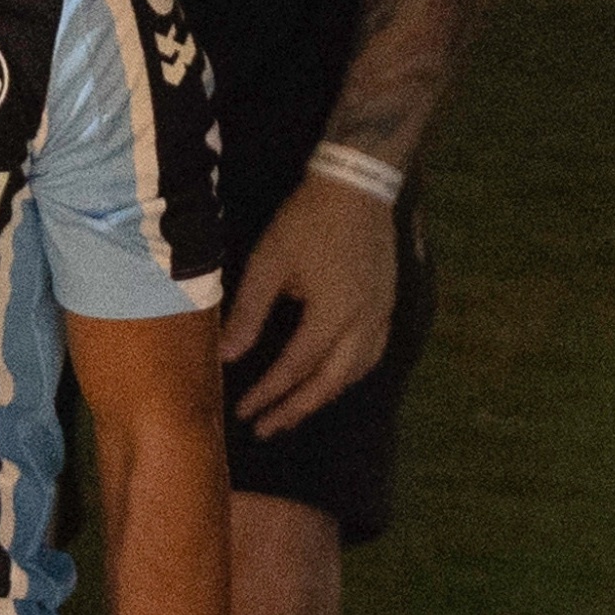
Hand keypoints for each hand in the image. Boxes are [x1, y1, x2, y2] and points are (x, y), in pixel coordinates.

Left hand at [220, 174, 397, 437]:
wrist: (357, 186)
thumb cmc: (308, 220)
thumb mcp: (269, 263)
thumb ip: (248, 313)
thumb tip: (226, 356)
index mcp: (333, 315)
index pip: (296, 368)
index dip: (268, 394)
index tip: (242, 412)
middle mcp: (363, 324)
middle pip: (329, 383)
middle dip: (295, 409)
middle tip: (265, 429)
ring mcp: (381, 316)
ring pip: (354, 373)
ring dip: (323, 397)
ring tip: (293, 412)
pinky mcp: (387, 305)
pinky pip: (372, 355)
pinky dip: (348, 375)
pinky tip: (331, 379)